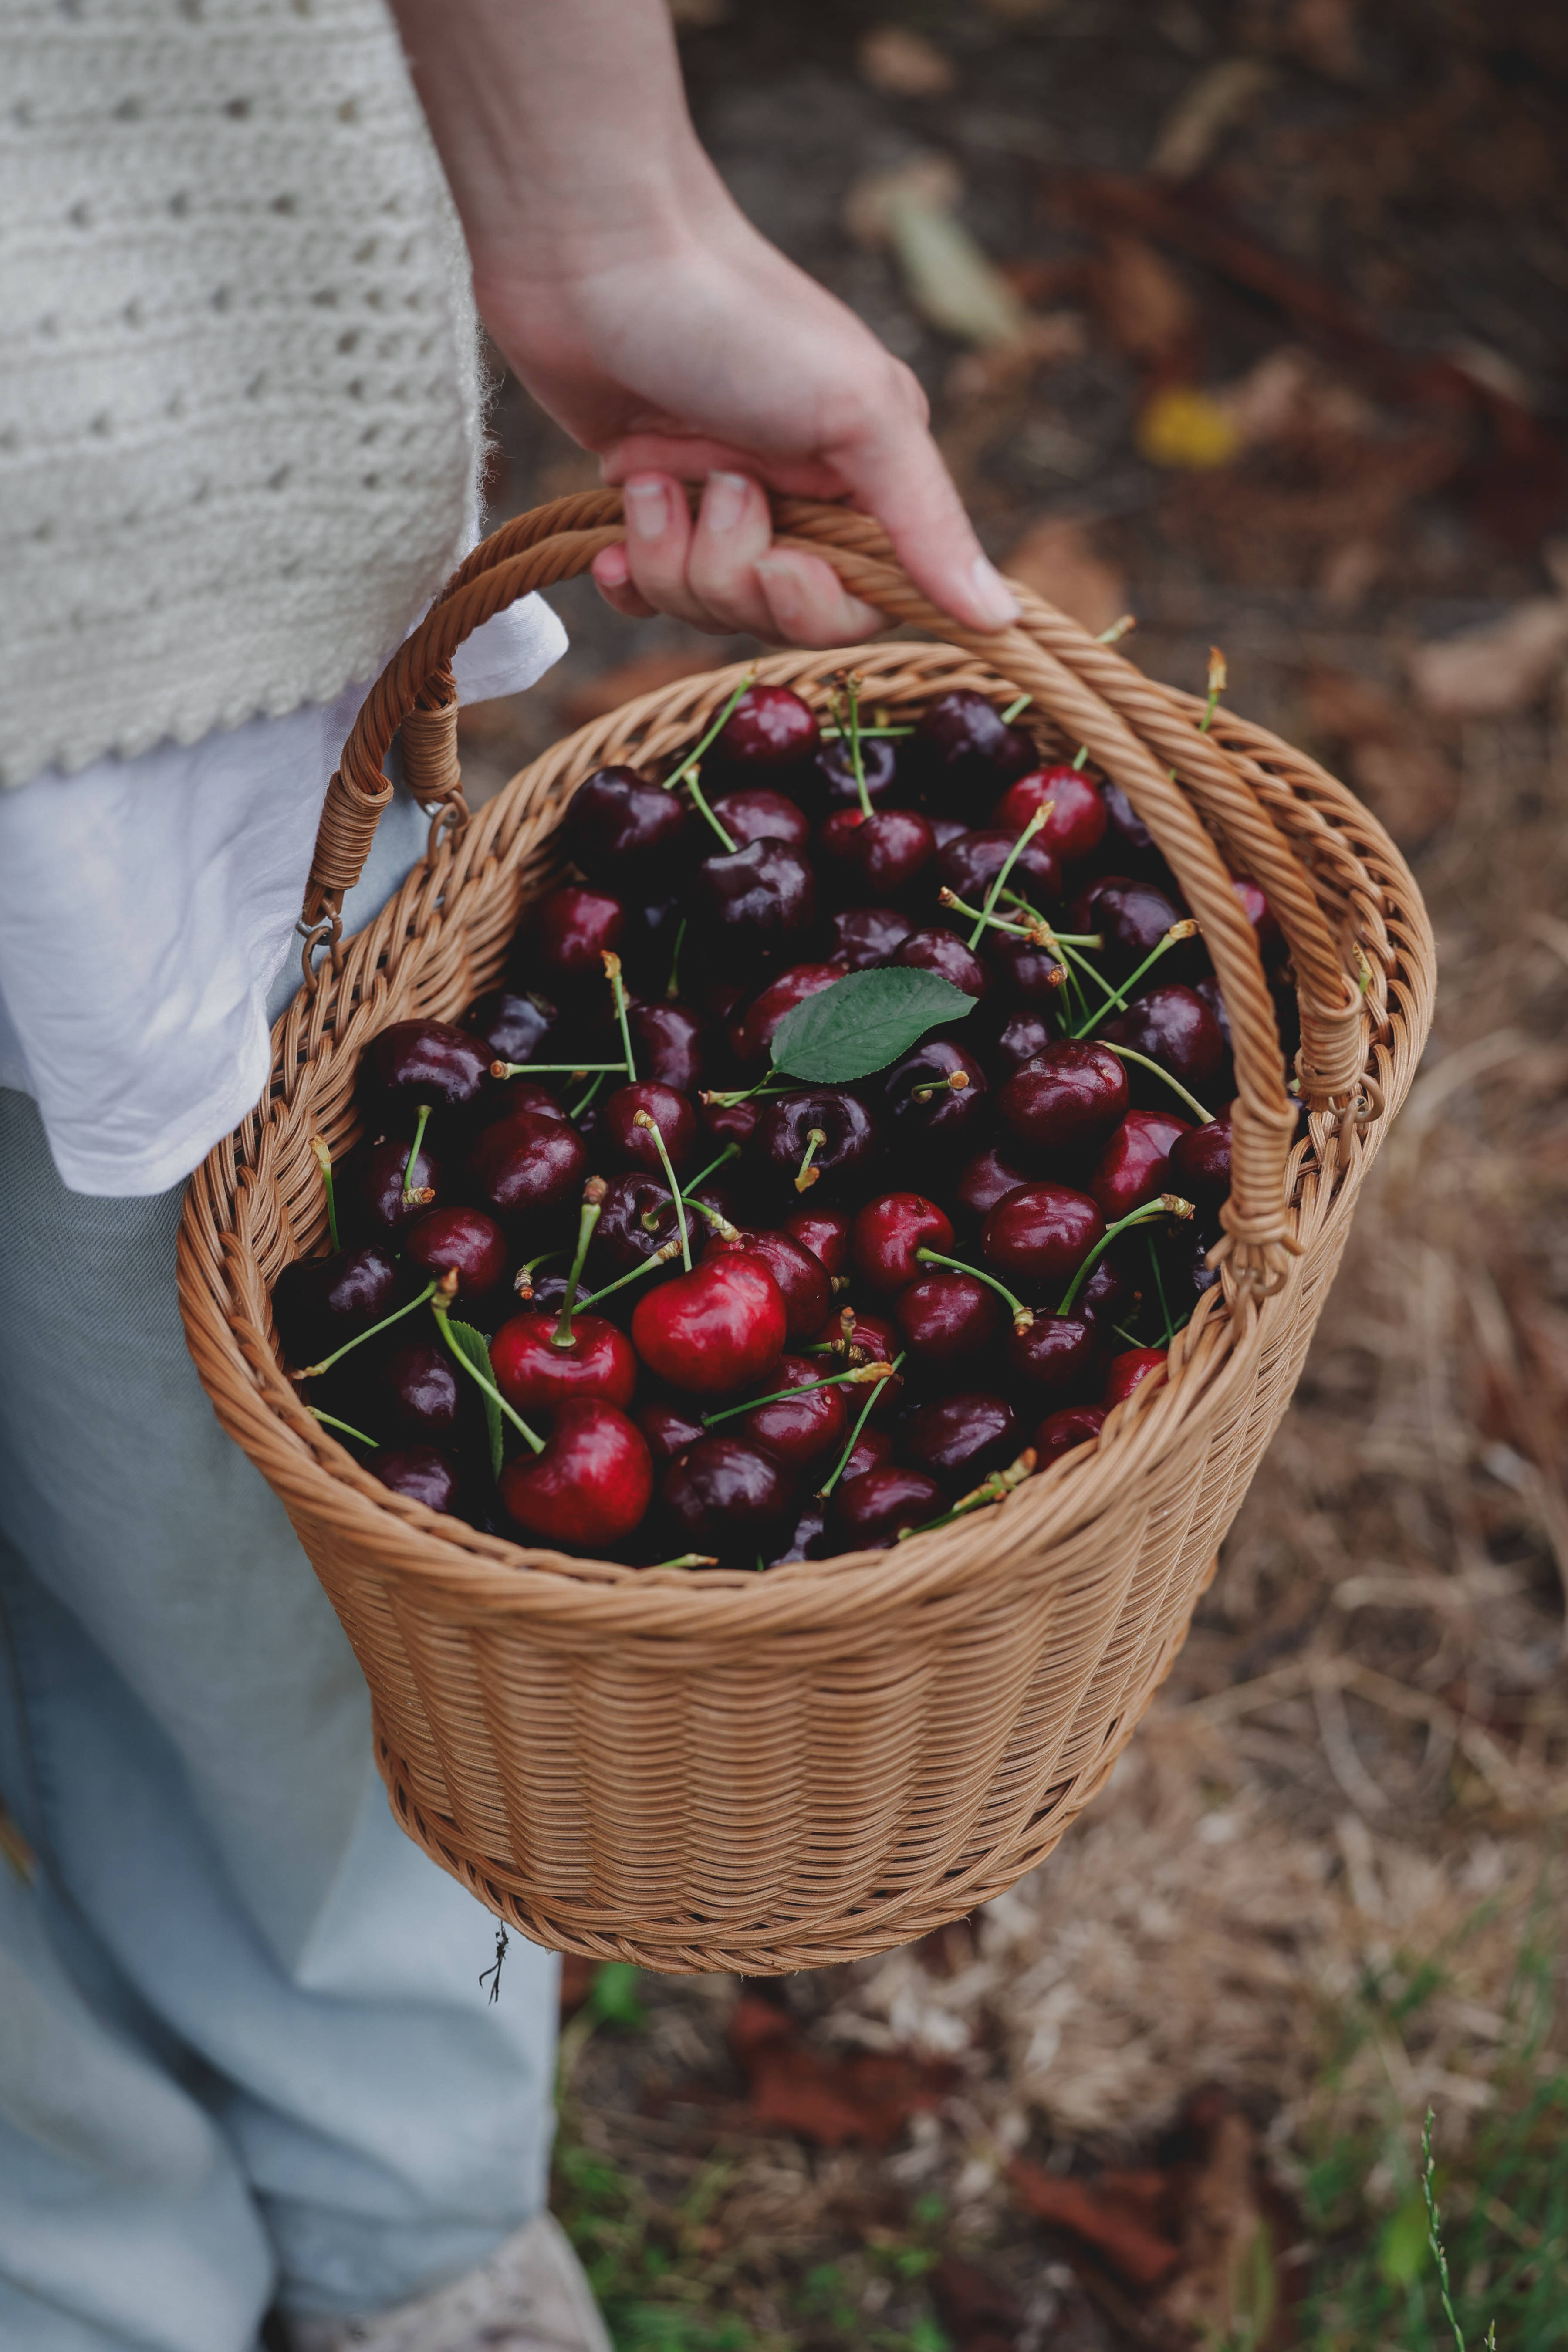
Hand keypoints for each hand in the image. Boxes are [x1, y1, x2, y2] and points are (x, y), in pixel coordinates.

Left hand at [483, 222, 1020, 647]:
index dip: (816, 608)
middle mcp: (793, 495)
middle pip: (776, 616)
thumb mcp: (858, 412)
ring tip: (654, 479)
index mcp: (863, 476)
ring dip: (672, 557)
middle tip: (717, 490)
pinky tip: (609, 543)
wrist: (595, 250)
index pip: (861, 606)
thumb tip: (999, 617)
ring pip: (704, 606)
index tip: (781, 567)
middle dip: (734, 575)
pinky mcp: (644, 501)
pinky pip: (645, 594)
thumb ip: (927, 520)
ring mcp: (714, 500)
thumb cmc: (738, 317)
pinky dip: (628, 579)